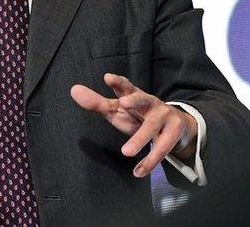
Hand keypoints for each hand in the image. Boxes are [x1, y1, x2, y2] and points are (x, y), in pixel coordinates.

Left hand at [70, 73, 197, 178]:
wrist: (176, 125)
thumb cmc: (138, 116)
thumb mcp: (118, 110)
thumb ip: (97, 103)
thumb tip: (73, 90)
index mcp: (134, 95)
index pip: (126, 86)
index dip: (118, 82)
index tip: (107, 77)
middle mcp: (150, 103)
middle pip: (143, 100)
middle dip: (135, 101)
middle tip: (123, 103)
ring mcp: (164, 116)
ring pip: (152, 127)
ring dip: (140, 139)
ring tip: (126, 152)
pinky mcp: (174, 131)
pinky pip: (162, 148)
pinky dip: (149, 162)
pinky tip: (138, 171)